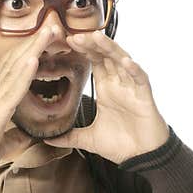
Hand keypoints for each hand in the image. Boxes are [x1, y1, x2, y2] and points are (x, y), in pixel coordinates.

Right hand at [0, 24, 62, 169]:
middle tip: (52, 25)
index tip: (45, 39)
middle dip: (35, 42)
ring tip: (48, 32)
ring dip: (33, 48)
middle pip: (17, 60)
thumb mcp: (7, 141)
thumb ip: (18, 134)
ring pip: (16, 67)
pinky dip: (24, 72)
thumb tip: (29, 135)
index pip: (15, 68)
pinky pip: (13, 88)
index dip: (30, 51)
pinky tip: (34, 59)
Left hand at [42, 31, 169, 163]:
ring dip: (110, 49)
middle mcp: (119, 84)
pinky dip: (134, 70)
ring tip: (97, 37)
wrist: (142, 157)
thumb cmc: (121, 145)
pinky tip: (125, 61)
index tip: (67, 40)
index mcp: (106, 88)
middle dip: (92, 44)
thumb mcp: (89, 140)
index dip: (83, 50)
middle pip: (106, 56)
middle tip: (75, 35)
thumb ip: (69, 137)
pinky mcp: (145, 97)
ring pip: (122, 61)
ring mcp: (132, 88)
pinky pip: (140, 79)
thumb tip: (47, 140)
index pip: (94, 62)